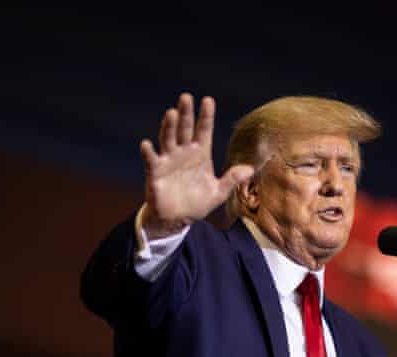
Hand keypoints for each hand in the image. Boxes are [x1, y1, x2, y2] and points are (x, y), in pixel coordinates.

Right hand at [139, 93, 253, 238]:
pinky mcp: (155, 173)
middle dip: (185, 114)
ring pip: (168, 139)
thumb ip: (232, 180)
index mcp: (200, 154)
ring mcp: (168, 161)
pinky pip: (151, 160)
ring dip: (169, 127)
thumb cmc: (197, 203)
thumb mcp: (218, 192)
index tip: (208, 100)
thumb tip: (250, 170)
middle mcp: (184, 153)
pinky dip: (148, 152)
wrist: (178, 219)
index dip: (206, 116)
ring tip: (171, 113)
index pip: (203, 130)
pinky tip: (146, 144)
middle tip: (186, 97)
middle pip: (184, 129)